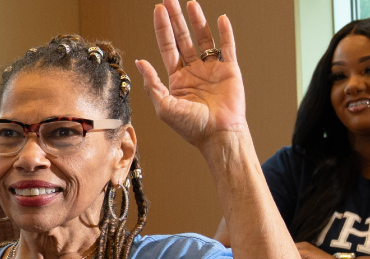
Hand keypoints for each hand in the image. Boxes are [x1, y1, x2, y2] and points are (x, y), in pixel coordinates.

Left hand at [135, 0, 249, 147]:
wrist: (218, 136)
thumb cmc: (191, 127)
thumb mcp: (164, 106)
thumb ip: (152, 84)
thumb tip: (140, 62)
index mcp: (176, 78)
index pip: (167, 47)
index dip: (162, 28)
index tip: (158, 10)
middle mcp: (193, 70)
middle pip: (183, 38)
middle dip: (175, 19)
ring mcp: (211, 69)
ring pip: (204, 39)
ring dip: (197, 21)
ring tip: (191, 4)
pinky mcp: (229, 71)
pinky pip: (227, 48)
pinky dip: (225, 33)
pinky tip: (221, 19)